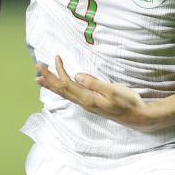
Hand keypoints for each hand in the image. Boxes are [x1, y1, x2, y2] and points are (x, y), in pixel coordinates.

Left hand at [35, 55, 153, 130]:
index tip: (55, 57)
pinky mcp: (91, 103)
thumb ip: (94, 83)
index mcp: (88, 99)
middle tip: (37, 66)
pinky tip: (60, 87)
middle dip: (48, 78)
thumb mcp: (112, 90)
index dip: (58, 71)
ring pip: (64, 93)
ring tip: (40, 79)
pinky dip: (61, 89)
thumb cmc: (128, 102)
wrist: (138, 117)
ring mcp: (87, 104)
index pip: (67, 84)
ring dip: (52, 85)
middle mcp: (84, 103)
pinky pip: (71, 95)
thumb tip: (77, 75)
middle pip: (61, 89)